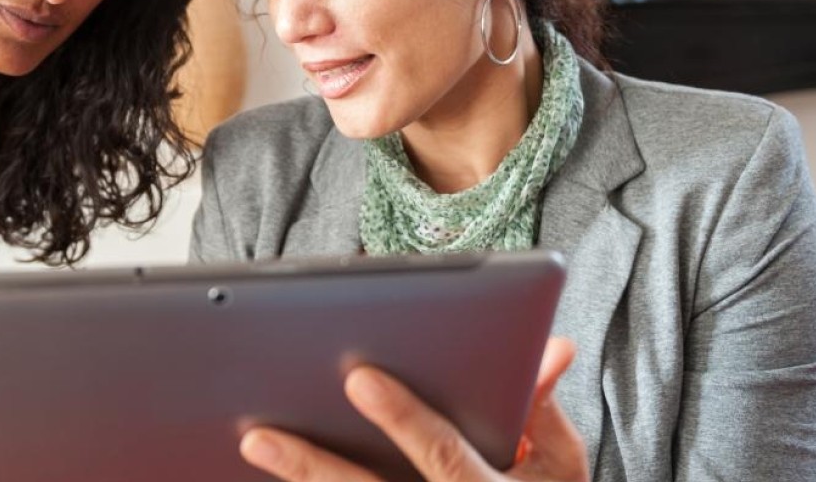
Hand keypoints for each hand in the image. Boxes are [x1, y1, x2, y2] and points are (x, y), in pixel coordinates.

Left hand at [240, 337, 588, 481]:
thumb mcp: (561, 465)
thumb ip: (542, 405)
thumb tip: (550, 347)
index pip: (444, 456)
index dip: (403, 420)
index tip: (359, 378)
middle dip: (315, 466)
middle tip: (262, 435)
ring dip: (301, 480)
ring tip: (253, 446)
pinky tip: (265, 478)